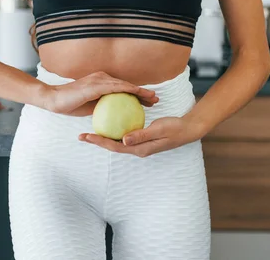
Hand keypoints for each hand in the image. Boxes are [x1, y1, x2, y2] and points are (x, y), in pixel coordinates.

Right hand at [41, 71, 158, 115]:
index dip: (136, 94)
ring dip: (141, 91)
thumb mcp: (89, 106)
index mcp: (100, 82)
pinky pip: (117, 88)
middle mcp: (102, 78)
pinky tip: (140, 96)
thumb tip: (113, 115)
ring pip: (125, 85)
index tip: (148, 101)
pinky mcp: (97, 85)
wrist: (54, 99)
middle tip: (156, 99)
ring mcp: (99, 80)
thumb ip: (102, 106)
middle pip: (127, 85)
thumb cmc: (69, 104)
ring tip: (153, 98)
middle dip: (143, 92)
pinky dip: (130, 91)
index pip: (121, 88)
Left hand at [78, 117, 205, 156]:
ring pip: (117, 141)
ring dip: (104, 137)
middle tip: (81, 136)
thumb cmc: (175, 128)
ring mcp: (139, 144)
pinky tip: (108, 121)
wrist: (188, 129)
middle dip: (97, 141)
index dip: (99, 142)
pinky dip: (115, 130)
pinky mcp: (141, 138)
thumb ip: (141, 135)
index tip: (85, 136)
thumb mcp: (158, 130)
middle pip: (112, 146)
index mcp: (139, 149)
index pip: (114, 147)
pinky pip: (124, 135)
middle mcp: (137, 148)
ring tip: (90, 131)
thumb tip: (122, 141)